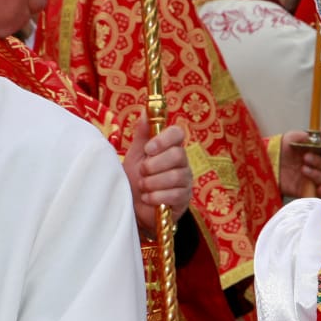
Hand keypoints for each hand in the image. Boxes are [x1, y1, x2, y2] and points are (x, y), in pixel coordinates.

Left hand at [124, 116, 192, 234]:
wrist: (134, 209)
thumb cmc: (135, 179)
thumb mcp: (135, 155)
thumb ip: (142, 135)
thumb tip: (145, 111)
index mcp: (170, 148)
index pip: (177, 133)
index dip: (163, 139)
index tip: (148, 149)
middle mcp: (182, 163)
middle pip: (178, 155)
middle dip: (154, 165)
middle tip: (142, 172)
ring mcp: (185, 181)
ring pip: (175, 176)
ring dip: (153, 182)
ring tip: (142, 187)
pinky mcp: (184, 200)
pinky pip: (175, 194)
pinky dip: (157, 196)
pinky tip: (147, 198)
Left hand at [278, 130, 320, 197]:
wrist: (267, 162)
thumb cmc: (281, 149)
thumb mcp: (292, 138)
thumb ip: (309, 136)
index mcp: (317, 154)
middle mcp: (317, 168)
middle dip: (319, 162)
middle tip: (305, 157)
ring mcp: (312, 180)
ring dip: (317, 175)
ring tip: (303, 169)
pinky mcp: (306, 191)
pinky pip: (320, 196)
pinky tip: (318, 188)